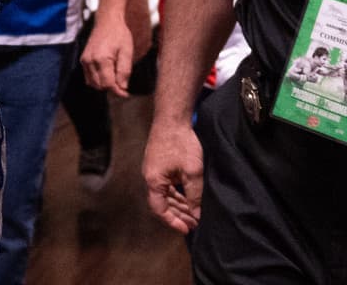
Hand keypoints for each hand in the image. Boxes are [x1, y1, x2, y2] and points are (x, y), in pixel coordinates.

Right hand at [82, 9, 135, 95]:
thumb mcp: (127, 52)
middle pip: (100, 86)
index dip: (118, 91)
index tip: (126, 94)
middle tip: (123, 85)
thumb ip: (124, 71)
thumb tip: (122, 88)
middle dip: (112, 88)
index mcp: (101, 59)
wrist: (107, 21)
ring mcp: (84, 60)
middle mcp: (90, 61)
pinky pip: (89, 77)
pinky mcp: (83, 60)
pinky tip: (107, 73)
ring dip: (104, 85)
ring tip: (116, 77)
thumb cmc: (119, 34)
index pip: (108, 84)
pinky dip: (98, 80)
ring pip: (93, 83)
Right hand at [142, 119, 203, 234]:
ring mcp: (154, 170)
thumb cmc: (181, 142)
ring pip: (165, 195)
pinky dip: (177, 194)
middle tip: (194, 224)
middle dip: (178, 215)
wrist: (172, 117)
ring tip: (193, 214)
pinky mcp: (159, 164)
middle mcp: (150, 177)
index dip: (173, 221)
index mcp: (153, 180)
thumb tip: (196, 214)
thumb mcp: (192, 171)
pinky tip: (188, 198)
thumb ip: (194, 195)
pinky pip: (167, 185)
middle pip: (162, 203)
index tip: (187, 229)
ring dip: (178, 205)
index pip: (159, 209)